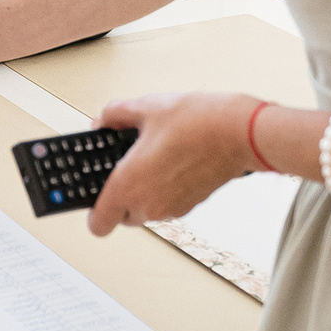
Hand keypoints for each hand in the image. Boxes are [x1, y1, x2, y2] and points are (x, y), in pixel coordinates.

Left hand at [85, 91, 257, 236]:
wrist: (241, 132)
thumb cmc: (198, 122)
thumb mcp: (147, 107)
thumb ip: (115, 115)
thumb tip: (102, 121)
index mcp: (129, 184)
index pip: (98, 222)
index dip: (91, 211)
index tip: (90, 193)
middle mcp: (148, 204)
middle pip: (120, 216)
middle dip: (118, 194)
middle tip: (123, 165)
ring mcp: (171, 209)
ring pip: (144, 210)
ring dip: (142, 192)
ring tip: (150, 157)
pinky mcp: (190, 206)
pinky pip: (165, 204)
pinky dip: (162, 190)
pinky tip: (169, 161)